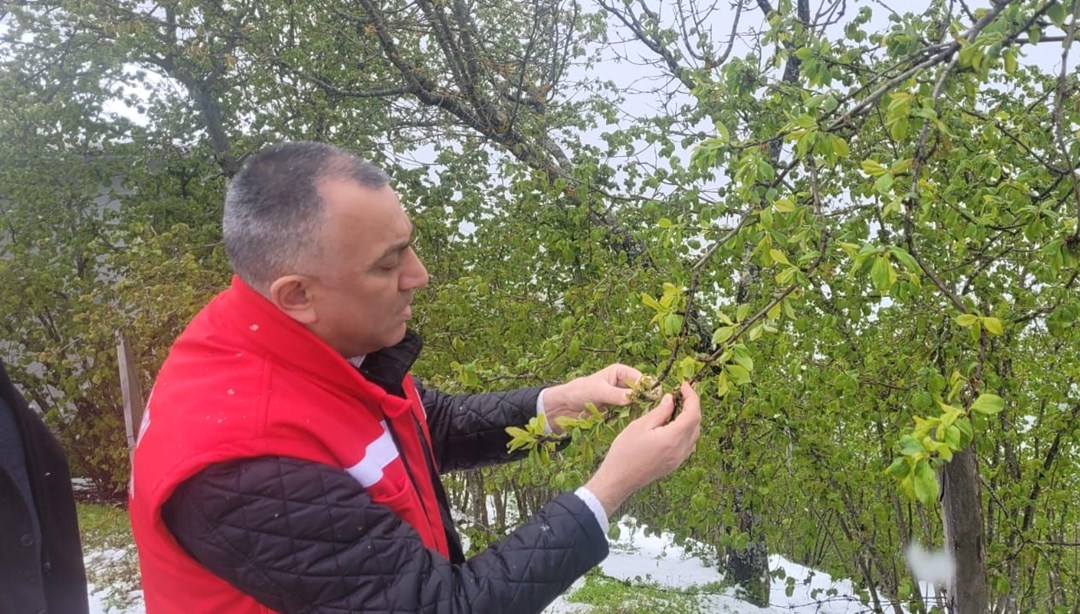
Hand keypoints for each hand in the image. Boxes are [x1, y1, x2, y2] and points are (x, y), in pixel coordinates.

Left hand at [541, 363, 642, 433]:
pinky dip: (633, 418)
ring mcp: (623, 398)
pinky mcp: (620, 410)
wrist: (567, 406)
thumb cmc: (580, 391)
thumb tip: (632, 397)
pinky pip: (631, 413)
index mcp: (621, 372)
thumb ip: (615, 394)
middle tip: (651, 411)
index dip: (648, 388)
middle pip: (643, 392)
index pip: (641, 378)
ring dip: (642, 411)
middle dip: (647, 401)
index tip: (653, 399)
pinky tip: (636, 423)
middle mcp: (625, 384)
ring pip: (639, 404)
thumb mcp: (598, 391)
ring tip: (645, 419)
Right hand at [584, 382, 701, 515]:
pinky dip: (686, 430)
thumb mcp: (640, 425)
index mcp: (673, 438)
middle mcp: (681, 450)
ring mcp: (679, 459)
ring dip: (690, 418)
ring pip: (694, 434)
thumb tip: (671, 399)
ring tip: (677, 405)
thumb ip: (660, 411)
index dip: (692, 397)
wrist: (618, 480)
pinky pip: (688, 444)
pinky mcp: (674, 464)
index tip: (684, 384)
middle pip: (696, 423)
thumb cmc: (625, 451)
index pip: (693, 414)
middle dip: (692, 405)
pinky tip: (673, 424)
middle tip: (681, 392)